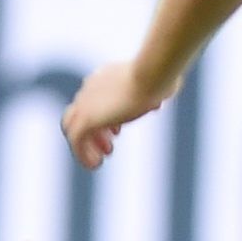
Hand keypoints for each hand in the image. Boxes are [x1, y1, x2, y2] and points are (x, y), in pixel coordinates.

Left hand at [63, 56, 177, 168]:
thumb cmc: (162, 76)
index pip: (95, 98)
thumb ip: (159, 88)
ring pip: (73, 127)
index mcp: (105, 76)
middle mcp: (91, 87)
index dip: (105, 117)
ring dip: (86, 144)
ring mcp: (86, 103)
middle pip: (81, 112)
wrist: (150, 75)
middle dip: (95, 131)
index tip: (117, 131)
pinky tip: (96, 165)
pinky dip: (83, 154)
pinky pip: (76, 141)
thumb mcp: (162, 80)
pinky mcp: (86, 119)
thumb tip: (169, 91)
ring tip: (100, 159)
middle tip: (110, 146)